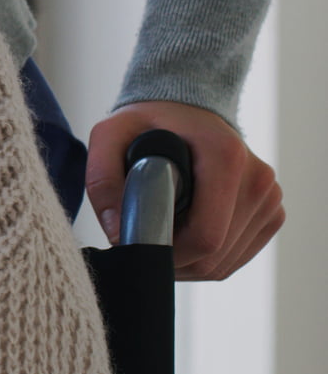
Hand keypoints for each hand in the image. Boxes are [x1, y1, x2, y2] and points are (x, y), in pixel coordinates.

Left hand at [87, 100, 283, 279]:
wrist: (185, 110)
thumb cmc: (146, 124)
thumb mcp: (109, 135)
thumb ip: (103, 179)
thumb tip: (120, 234)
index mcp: (226, 157)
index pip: (205, 236)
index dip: (167, 251)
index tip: (137, 242)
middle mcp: (257, 179)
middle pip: (215, 255)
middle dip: (173, 259)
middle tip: (141, 239)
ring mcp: (269, 198)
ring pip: (226, 263)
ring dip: (188, 263)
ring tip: (160, 233)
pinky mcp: (271, 213)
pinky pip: (237, 258)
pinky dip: (207, 259)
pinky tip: (183, 236)